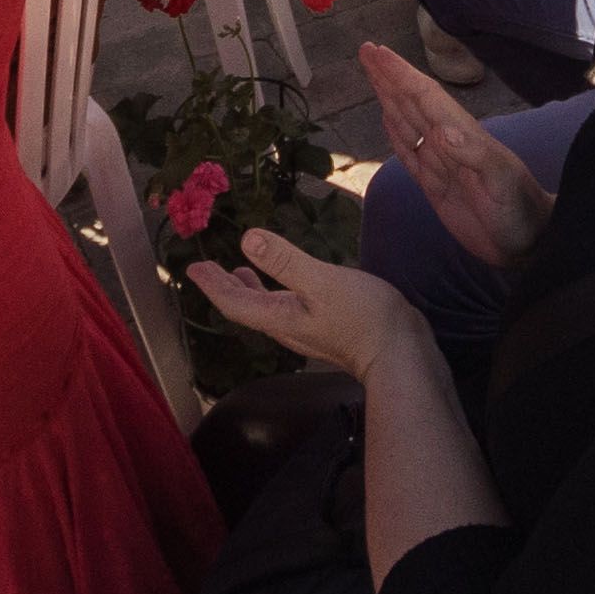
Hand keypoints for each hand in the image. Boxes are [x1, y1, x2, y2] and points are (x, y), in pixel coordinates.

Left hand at [189, 228, 435, 383]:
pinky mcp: (325, 326)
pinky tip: (286, 284)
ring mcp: (307, 329)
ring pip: (266, 309)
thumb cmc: (363, 317)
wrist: (401, 354)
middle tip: (205, 269)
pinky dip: (274, 291)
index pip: (235, 303)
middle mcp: (288, 327)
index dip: (213, 285)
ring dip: (249, 289)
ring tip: (238, 273)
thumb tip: (245, 239)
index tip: (193, 269)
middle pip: (246, 308)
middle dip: (225, 287)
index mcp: (280, 318)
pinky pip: (286, 308)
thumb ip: (285, 262)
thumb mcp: (322, 282)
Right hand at [360, 44, 556, 268]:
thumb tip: (441, 131)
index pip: (425, 97)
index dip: (401, 74)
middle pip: (412, 102)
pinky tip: (388, 118)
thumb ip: (473, 155)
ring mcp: (441, 162)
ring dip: (389, 97)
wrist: (528, 242)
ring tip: (373, 74)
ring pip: (407, 122)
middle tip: (366, 51)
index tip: (378, 53)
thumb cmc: (519, 210)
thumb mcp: (501, 182)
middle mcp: (448, 143)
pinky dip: (395, 133)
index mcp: (462, 135)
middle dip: (390, 77)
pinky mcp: (435, 186)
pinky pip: (409, 153)